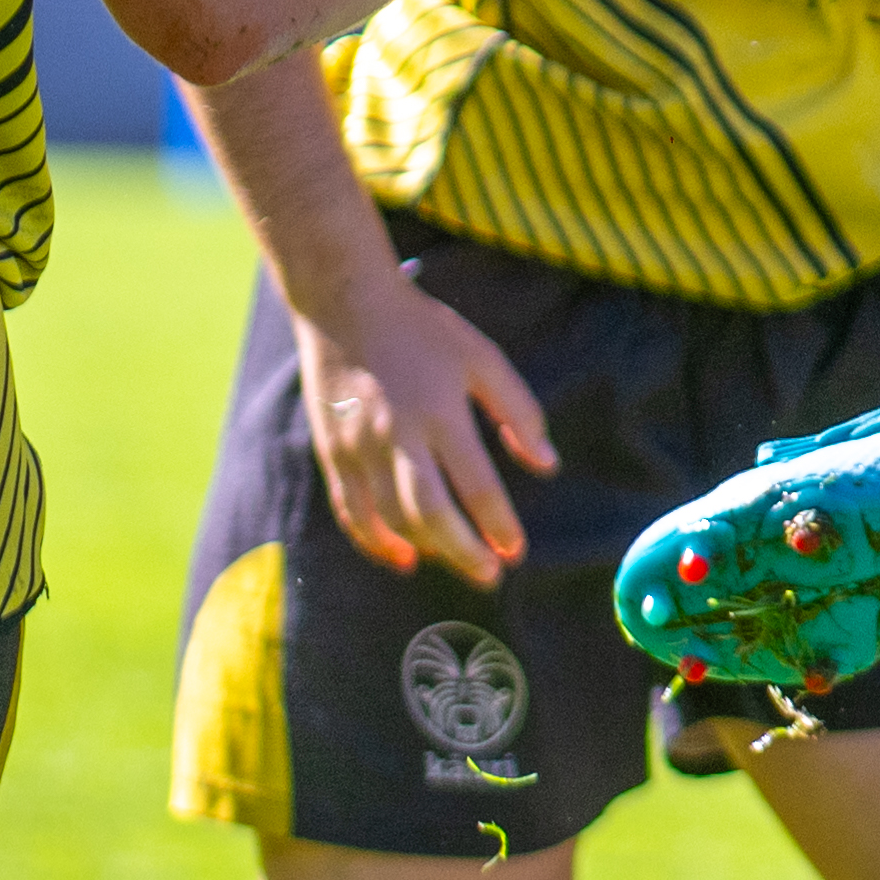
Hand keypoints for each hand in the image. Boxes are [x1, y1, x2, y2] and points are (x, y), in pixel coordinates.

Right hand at [302, 273, 553, 583]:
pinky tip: (401, 557)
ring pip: (388, 518)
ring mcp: (357, 445)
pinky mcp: (331, 451)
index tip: (517, 551)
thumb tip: (548, 464)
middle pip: (428, 512)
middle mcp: (395, 433)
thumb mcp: (483, 357)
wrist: (344, 303)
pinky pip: (351, 510)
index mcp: (438, 410)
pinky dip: (374, 541)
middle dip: (462, 552)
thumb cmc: (422, 330)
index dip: (498, 523)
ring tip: (454, 561)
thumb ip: (520, 410)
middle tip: (490, 575)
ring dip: (424, 549)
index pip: (475, 484)